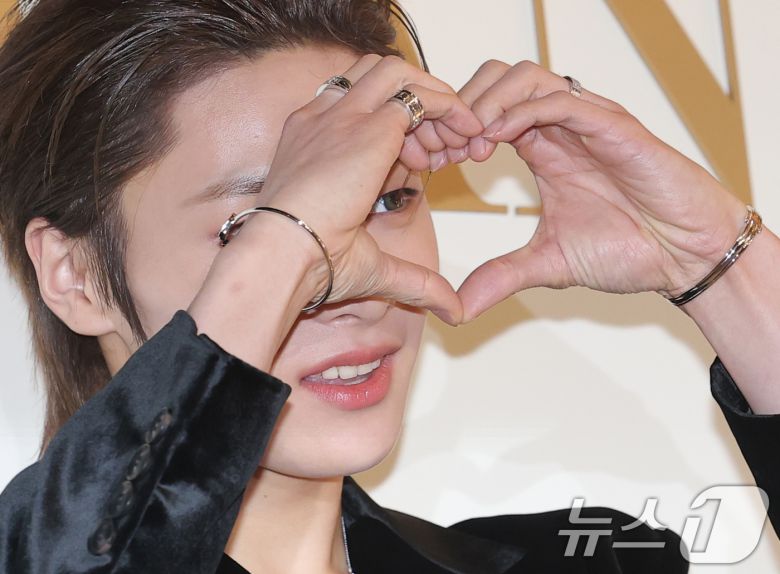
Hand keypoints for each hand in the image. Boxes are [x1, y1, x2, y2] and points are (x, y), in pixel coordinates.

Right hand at [209, 55, 482, 323]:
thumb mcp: (374, 265)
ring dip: (435, 100)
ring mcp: (344, 117)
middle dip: (421, 105)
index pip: (364, 109)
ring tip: (460, 139)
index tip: (429, 164)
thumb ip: (417, 281)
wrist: (283, 255)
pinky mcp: (369, 125)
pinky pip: (418, 95)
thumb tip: (454, 314)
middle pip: (379, 79)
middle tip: (449, 148)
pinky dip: (449, 108)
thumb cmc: (312, 264)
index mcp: (312, 142)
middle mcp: (325, 121)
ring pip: (398, 74)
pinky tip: (466, 135)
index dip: (404, 130)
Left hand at [453, 60, 746, 320]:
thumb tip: (458, 310)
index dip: (453, 130)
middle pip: (499, 80)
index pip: (486, 113)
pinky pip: (562, 100)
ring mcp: (587, 123)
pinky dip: (522, 111)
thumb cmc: (629, 251)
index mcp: (543, 149)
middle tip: (445, 147)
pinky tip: (497, 139)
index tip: (432, 162)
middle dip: (462, 105)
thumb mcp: (547, 264)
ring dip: (488, 102)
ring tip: (470, 143)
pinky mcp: (614, 127)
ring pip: (526, 78)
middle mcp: (560, 129)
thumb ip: (502, 277)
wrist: (686, 258)